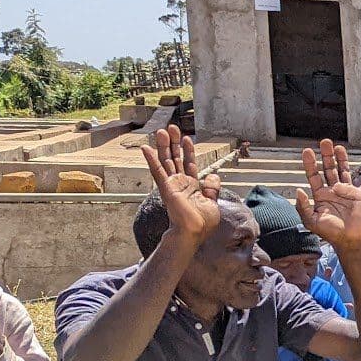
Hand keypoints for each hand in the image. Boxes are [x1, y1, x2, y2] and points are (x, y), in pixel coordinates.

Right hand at [137, 123, 222, 245]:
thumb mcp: (211, 201)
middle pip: (175, 158)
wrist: (195, 232)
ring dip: (163, 146)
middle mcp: (179, 183)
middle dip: (174, 143)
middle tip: (171, 128)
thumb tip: (214, 175)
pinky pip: (157, 171)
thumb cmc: (202, 222)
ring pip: (166, 161)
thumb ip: (211, 188)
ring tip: (162, 131)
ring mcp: (171, 184)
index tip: (187, 138)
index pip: (188, 164)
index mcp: (191, 186)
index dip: (188, 151)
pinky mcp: (166, 187)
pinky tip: (146, 148)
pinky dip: (151, 159)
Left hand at [294, 141, 360, 254]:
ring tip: (339, 147)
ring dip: (342, 159)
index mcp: (321, 195)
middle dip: (327, 156)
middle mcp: (334, 190)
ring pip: (345, 171)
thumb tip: (299, 190)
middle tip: (325, 142)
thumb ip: (303, 207)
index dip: (310, 163)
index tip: (307, 151)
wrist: (349, 240)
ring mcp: (348, 192)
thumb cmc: (330, 232)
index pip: (314, 175)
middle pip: (329, 169)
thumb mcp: (311, 221)